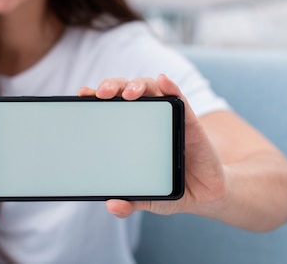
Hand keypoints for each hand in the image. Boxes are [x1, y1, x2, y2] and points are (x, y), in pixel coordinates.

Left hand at [79, 75, 225, 218]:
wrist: (204, 193)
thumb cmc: (169, 186)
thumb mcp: (147, 199)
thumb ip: (130, 202)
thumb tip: (112, 205)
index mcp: (129, 131)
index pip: (109, 106)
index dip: (95, 97)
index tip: (81, 95)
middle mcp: (146, 118)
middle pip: (126, 91)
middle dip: (112, 86)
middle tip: (101, 93)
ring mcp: (167, 117)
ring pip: (150, 90)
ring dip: (137, 85)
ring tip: (128, 93)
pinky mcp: (189, 121)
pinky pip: (178, 98)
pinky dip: (170, 87)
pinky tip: (163, 81)